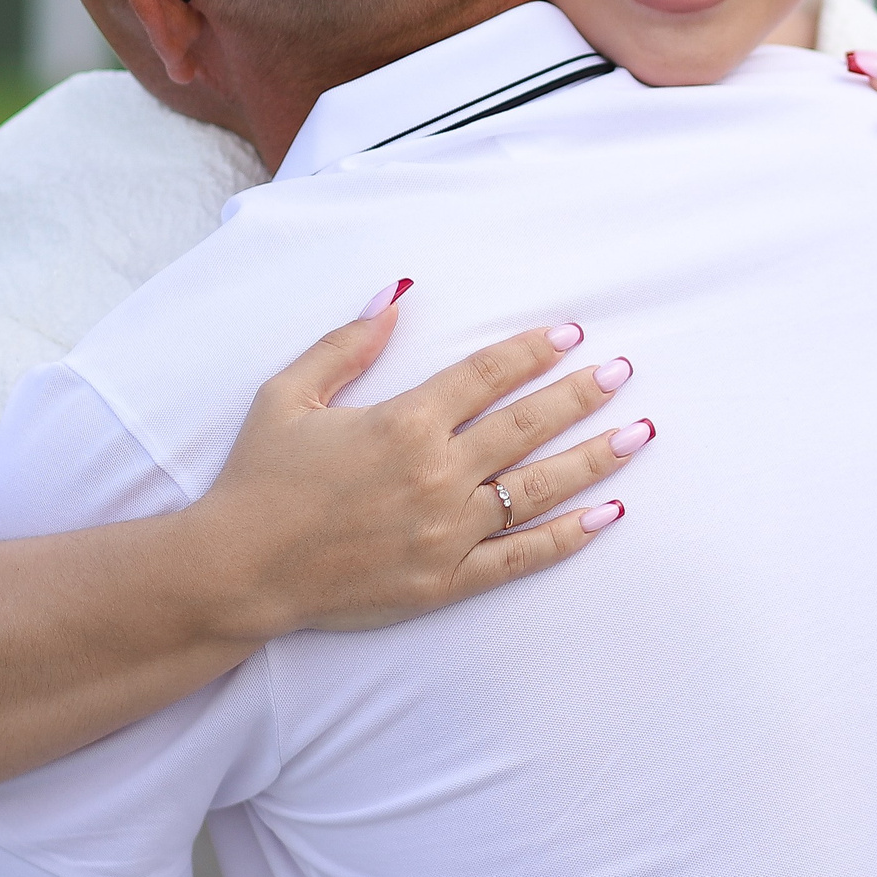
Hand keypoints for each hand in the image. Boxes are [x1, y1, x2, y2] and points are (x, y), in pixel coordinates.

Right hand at [191, 296, 647, 640]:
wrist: (240, 570)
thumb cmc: (259, 478)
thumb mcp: (289, 394)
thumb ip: (347, 344)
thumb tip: (395, 294)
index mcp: (403, 422)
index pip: (486, 375)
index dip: (531, 351)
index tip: (568, 335)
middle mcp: (436, 474)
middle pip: (527, 426)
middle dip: (580, 395)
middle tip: (621, 373)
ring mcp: (447, 532)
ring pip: (538, 489)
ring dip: (593, 458)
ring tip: (637, 434)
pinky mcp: (446, 582)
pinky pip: (522, 557)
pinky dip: (568, 538)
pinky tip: (606, 516)